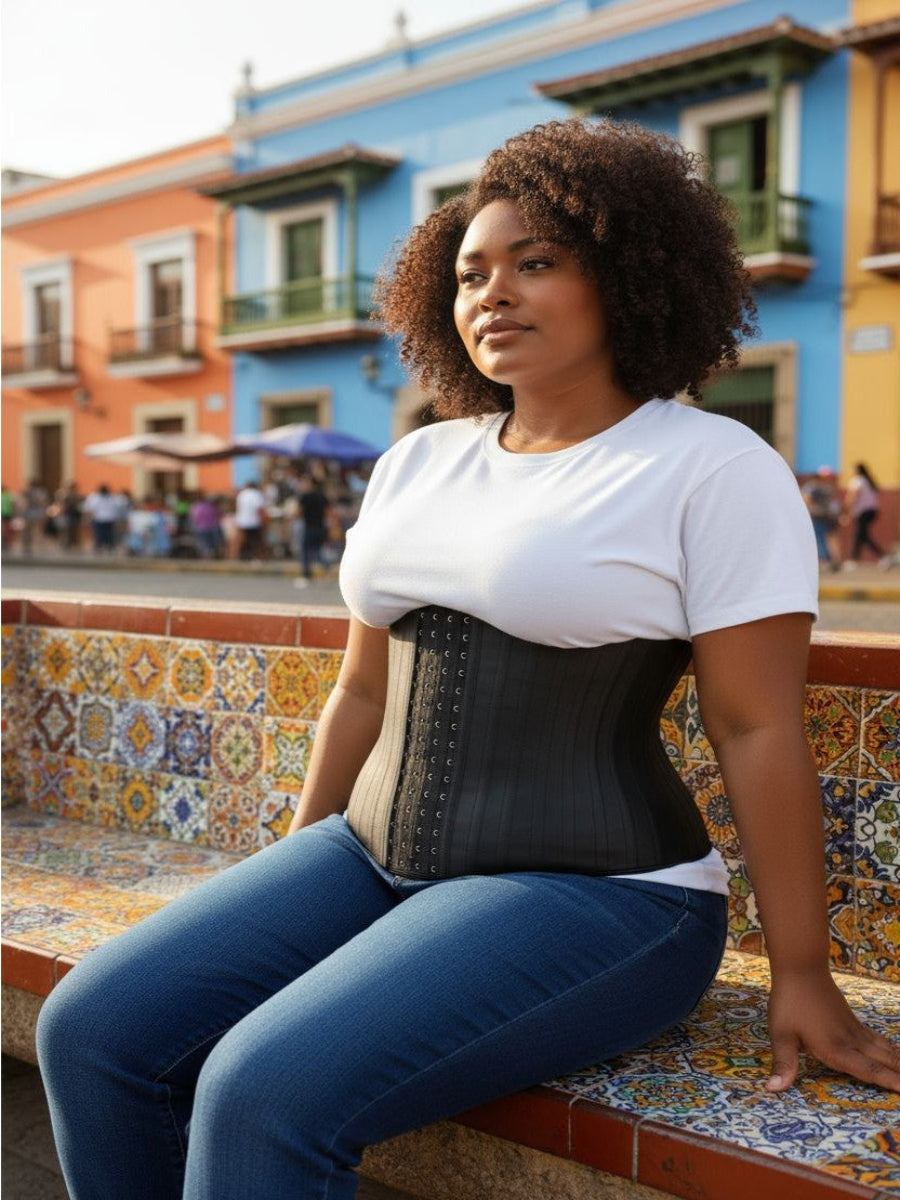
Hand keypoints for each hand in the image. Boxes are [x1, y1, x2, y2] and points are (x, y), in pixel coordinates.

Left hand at [766, 967, 899, 1091]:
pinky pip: (877, 1040)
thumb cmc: (789, 1002)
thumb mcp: (781, 1034)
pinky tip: (896, 1053)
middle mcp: (851, 1041)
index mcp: (835, 1049)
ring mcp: (854, 1029)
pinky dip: (892, 1049)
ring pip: (884, 1050)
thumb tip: (773, 1089)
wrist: (802, 968)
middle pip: (883, 1062)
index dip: (889, 1082)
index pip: (868, 1071)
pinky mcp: (852, 1021)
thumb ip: (784, 1063)